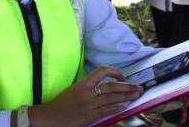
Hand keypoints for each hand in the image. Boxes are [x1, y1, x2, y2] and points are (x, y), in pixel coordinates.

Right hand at [28, 66, 142, 126]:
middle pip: (111, 86)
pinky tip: (124, 107)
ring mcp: (89, 104)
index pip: (102, 71)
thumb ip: (88, 87)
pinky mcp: (89, 116)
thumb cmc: (61, 104)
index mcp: (83, 83)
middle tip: (138, 87)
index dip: (114, 72)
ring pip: (111, 98)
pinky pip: (105, 110)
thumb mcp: (74, 90)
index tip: (122, 76)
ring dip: (126, 96)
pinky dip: (116, 108)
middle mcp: (87, 92)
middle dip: (127, 86)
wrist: (50, 117)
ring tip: (136, 95)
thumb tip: (105, 88)